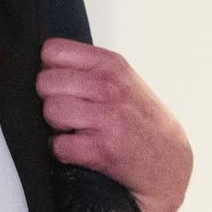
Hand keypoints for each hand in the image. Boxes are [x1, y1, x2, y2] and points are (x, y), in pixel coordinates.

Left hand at [36, 38, 191, 211]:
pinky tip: (80, 149)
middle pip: (45, 82)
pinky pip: (58, 145)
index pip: (52, 50)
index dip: (49, 69)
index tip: (62, 84)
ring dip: (56, 126)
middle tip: (70, 112)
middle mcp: (108, 87)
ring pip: (50, 111)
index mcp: (110, 64)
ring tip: (76, 130)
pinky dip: (63, 151)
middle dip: (50, 99)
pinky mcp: (102, 150)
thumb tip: (41, 64)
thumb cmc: (139, 118)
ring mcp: (106, 118)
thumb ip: (86, 67)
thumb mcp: (121, 79)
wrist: (170, 161)